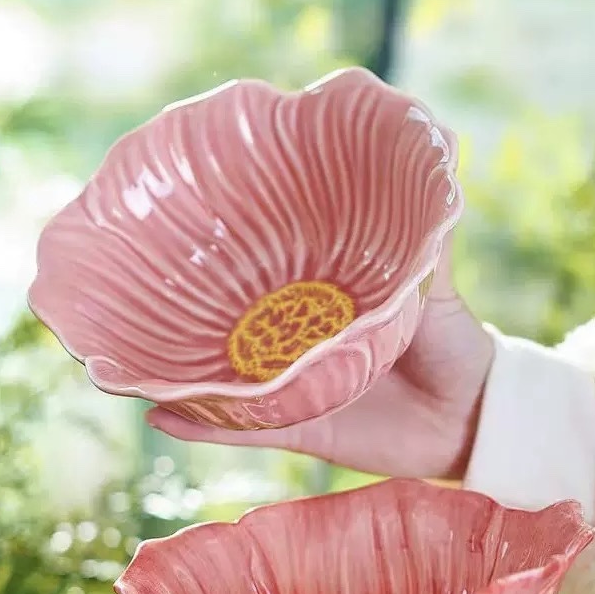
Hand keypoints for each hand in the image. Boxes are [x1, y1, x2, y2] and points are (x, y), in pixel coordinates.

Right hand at [146, 250, 494, 479]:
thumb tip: (434, 163)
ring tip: (123, 354)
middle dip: (186, 309)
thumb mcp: (434, 285)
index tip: (185, 224)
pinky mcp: (297, 430)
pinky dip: (201, 425)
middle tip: (136, 286)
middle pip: (230, 325)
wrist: (471, 417)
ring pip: (222, 379)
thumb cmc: (455, 342)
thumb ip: (422, 242)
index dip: (231, 253)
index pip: (267, 270)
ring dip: (176, 369)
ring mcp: (291, 387)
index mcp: (323, 300)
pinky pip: (241, 429)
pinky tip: (158, 414)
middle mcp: (297, 341)